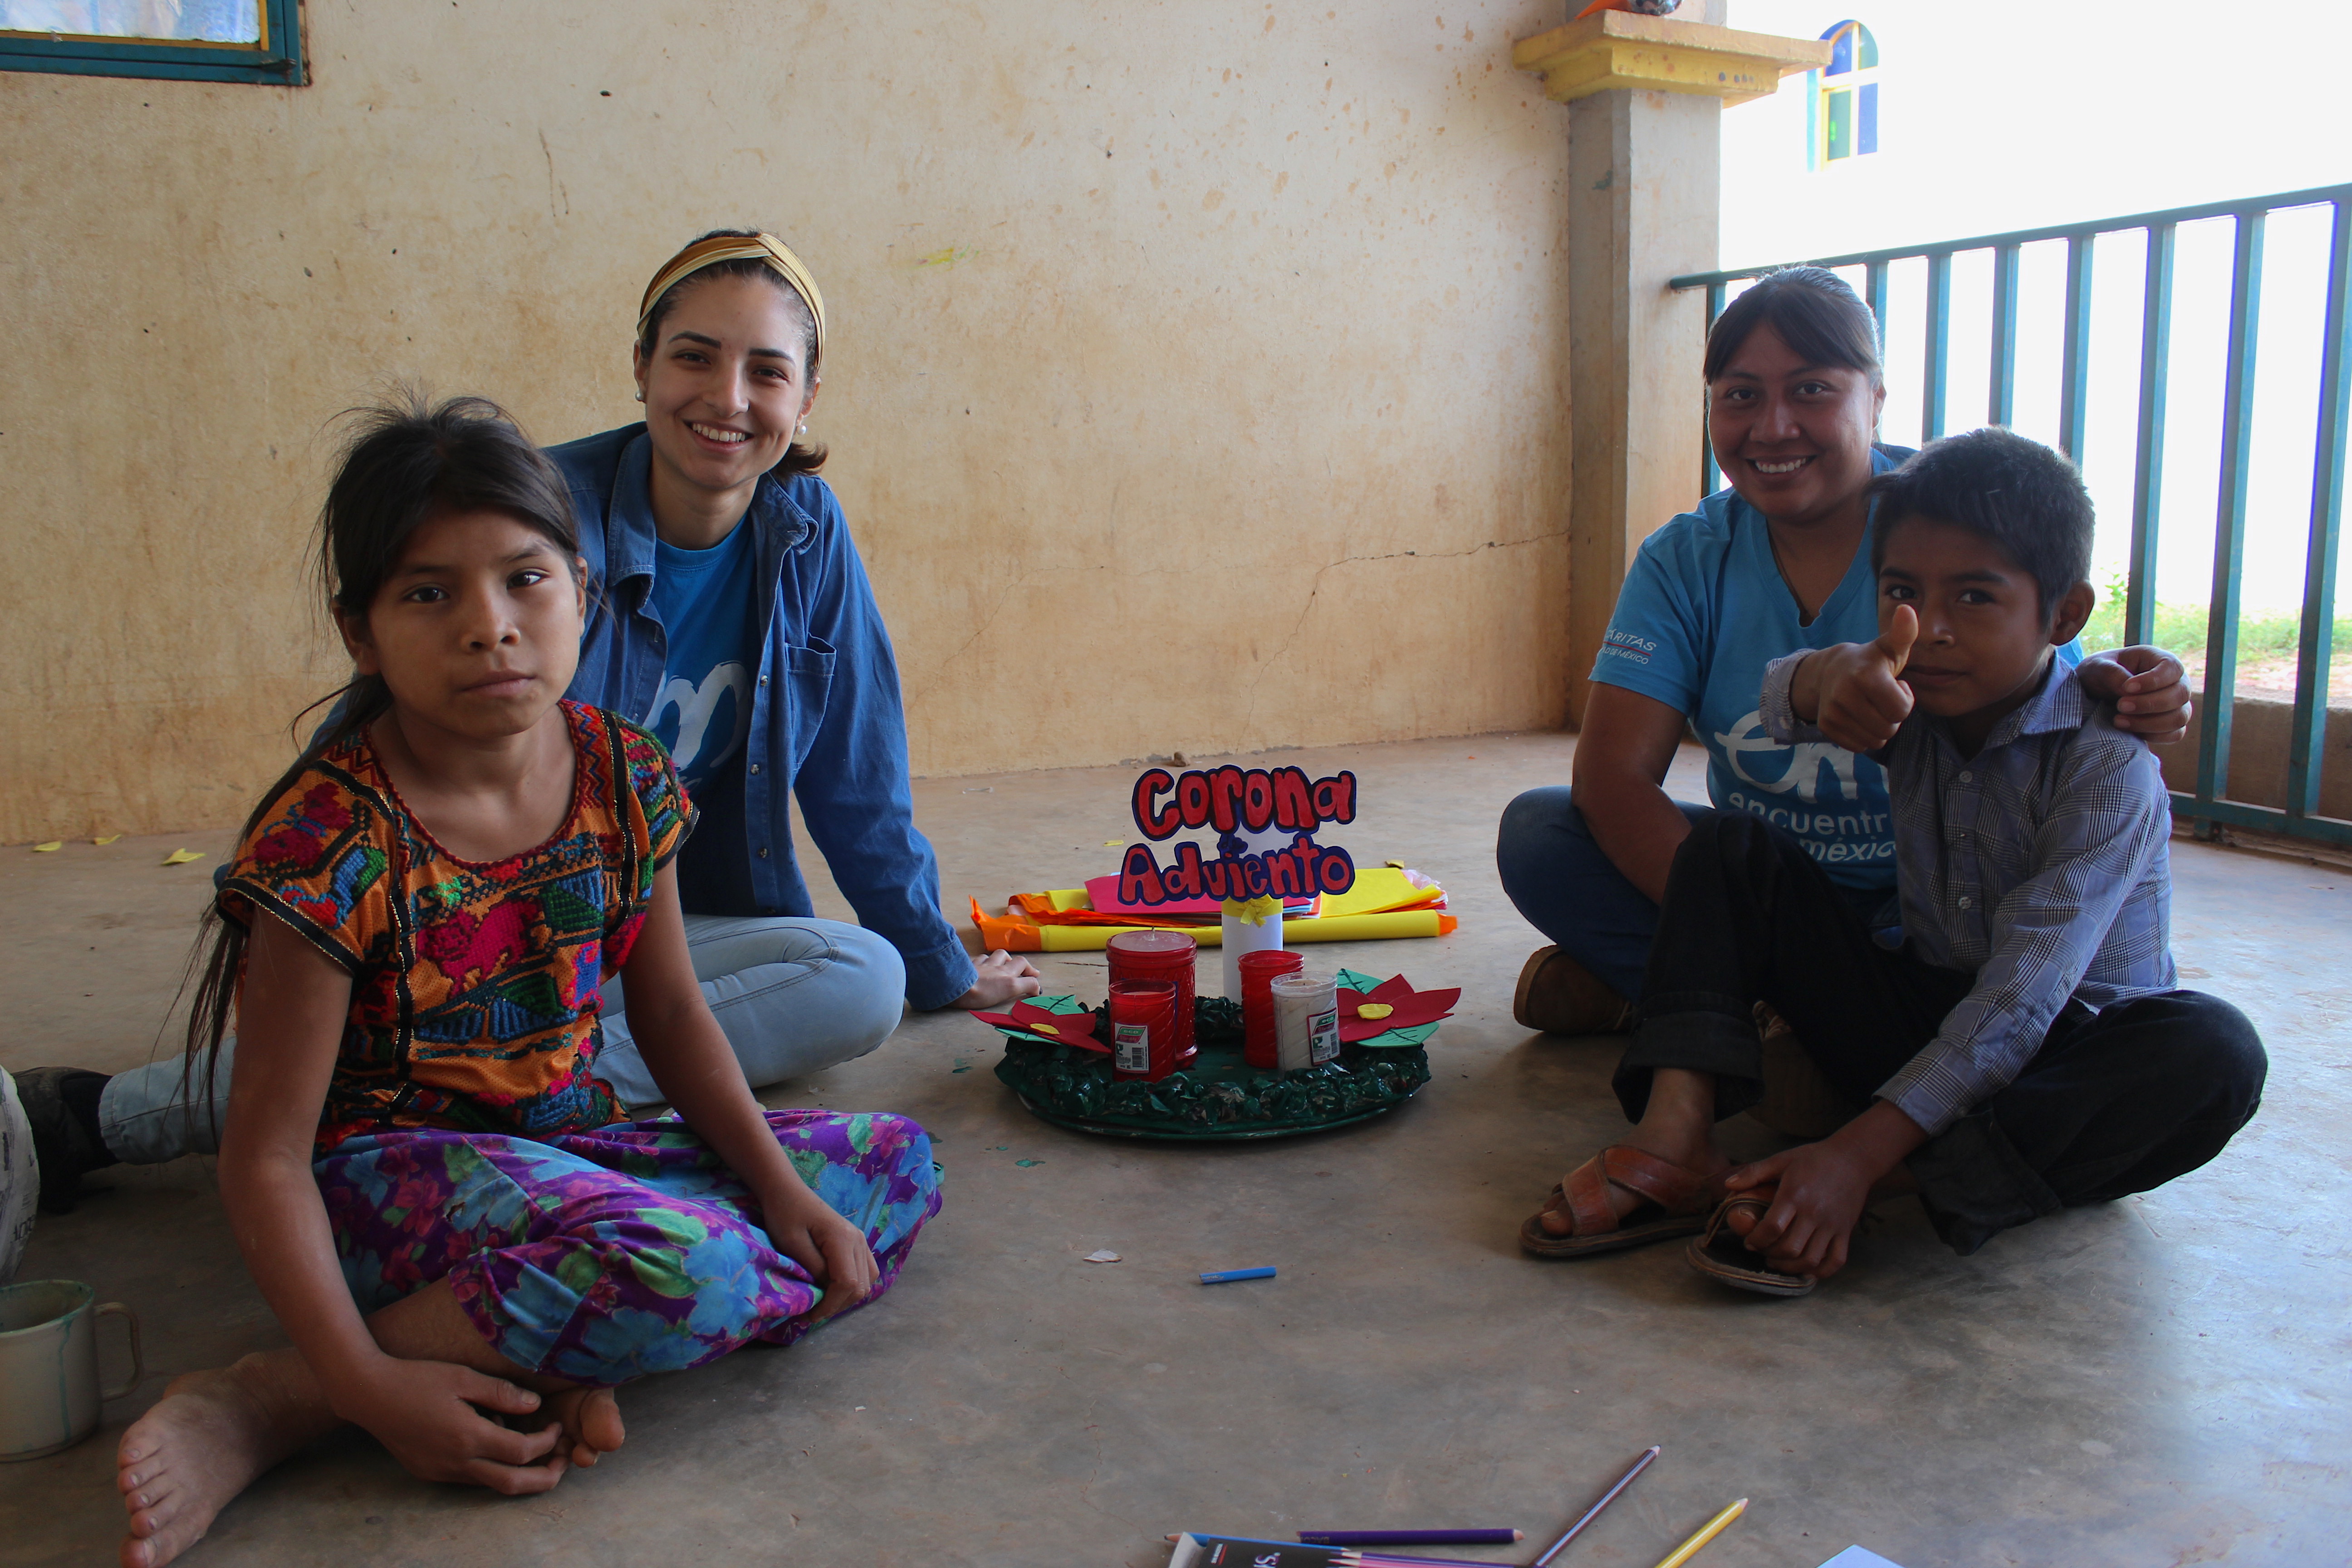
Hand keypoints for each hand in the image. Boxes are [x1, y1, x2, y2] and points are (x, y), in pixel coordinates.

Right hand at [332, 1357, 568, 1493]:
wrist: (369, 1394)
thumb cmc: (417, 1379)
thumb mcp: (463, 1377)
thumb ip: (501, 1393)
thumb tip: (535, 1406)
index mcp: (468, 1437)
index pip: (522, 1452)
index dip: (547, 1442)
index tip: (557, 1426)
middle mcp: (456, 1462)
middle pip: (512, 1484)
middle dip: (544, 1478)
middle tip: (564, 1462)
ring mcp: (440, 1471)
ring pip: (490, 1484)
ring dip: (517, 1473)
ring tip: (536, 1451)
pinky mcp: (429, 1472)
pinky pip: (469, 1478)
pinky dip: (490, 1467)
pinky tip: (495, 1443)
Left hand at [758, 1183, 879, 1321]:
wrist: (788, 1192)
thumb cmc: (785, 1216)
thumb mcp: (793, 1245)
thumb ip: (813, 1270)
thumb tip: (826, 1292)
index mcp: (843, 1239)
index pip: (848, 1283)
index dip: (831, 1304)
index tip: (809, 1315)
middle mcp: (859, 1240)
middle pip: (861, 1286)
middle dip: (838, 1304)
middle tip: (813, 1310)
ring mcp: (861, 1241)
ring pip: (868, 1281)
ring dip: (847, 1297)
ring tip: (823, 1300)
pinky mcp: (857, 1242)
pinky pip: (865, 1271)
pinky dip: (853, 1285)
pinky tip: (832, 1287)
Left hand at [953, 950, 1042, 1008]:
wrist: (958, 986)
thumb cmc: (982, 992)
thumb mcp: (1009, 989)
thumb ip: (1026, 986)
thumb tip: (1036, 987)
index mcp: (1008, 975)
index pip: (1027, 976)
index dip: (1033, 981)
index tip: (1035, 990)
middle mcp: (998, 967)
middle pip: (1017, 961)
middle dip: (1025, 966)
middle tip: (1029, 972)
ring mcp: (984, 965)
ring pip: (997, 956)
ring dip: (1005, 960)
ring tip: (1005, 965)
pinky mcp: (970, 966)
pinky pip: (980, 959)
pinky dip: (984, 961)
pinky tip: (983, 965)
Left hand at [1719, 1140, 1880, 1281]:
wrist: (1854, 1159)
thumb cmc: (1814, 1158)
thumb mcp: (1781, 1160)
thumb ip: (1753, 1172)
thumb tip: (1727, 1185)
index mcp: (1795, 1195)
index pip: (1772, 1228)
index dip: (1757, 1240)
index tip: (1750, 1242)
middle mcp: (1814, 1213)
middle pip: (1789, 1249)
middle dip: (1770, 1255)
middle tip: (1762, 1252)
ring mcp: (1832, 1225)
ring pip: (1810, 1259)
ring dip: (1790, 1267)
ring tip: (1778, 1262)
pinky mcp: (1846, 1232)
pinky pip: (1835, 1261)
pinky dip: (1821, 1272)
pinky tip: (1806, 1269)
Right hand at [1795, 605, 1917, 752]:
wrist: (1829, 671)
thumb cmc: (1871, 661)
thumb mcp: (1889, 647)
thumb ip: (1903, 633)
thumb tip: (1907, 609)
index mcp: (1864, 676)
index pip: (1901, 710)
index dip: (1904, 701)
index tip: (1896, 686)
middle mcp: (1844, 695)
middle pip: (1888, 728)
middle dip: (1892, 717)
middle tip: (1882, 699)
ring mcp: (1832, 712)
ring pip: (1875, 740)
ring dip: (1879, 728)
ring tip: (1871, 707)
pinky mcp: (1826, 727)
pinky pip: (1859, 746)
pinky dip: (1864, 736)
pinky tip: (1859, 717)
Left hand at [2078, 645, 2191, 742]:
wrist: (2096, 692)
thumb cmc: (2103, 673)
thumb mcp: (2099, 666)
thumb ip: (2113, 673)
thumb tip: (2127, 690)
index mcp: (2162, 661)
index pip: (2172, 668)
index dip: (2152, 680)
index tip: (2127, 688)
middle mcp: (2177, 682)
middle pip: (2179, 695)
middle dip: (2149, 704)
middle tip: (2120, 705)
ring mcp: (2178, 705)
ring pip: (2178, 717)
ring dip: (2149, 723)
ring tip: (2118, 720)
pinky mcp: (2172, 724)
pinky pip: (2175, 734)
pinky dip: (2154, 736)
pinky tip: (2129, 730)